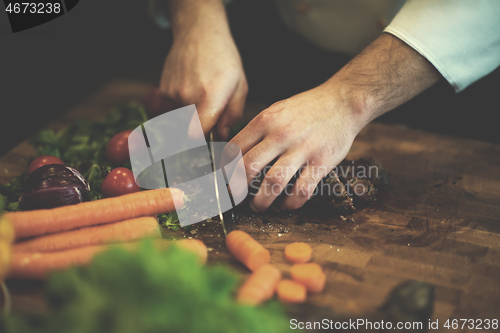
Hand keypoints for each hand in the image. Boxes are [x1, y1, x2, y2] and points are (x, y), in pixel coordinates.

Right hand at [159, 12, 246, 138]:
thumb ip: (233, 114)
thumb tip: (222, 135)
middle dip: (202, 128)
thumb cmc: (224, 59)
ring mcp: (173, 93)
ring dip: (192, 116)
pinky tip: (191, 88)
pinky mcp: (164, 91)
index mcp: (211, 96)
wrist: (199, 34)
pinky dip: (183, 105)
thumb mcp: (240, 86)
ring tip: (202, 95)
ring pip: (183, 120)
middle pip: (192, 129)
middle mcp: (188, 96)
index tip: (211, 140)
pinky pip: (174, 109)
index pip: (199, 133)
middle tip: (211, 115)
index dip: (205, 140)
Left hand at [230, 33, 440, 211]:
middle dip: (237, 189)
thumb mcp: (276, 111)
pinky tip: (286, 204)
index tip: (224, 180)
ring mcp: (302, 149)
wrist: (344, 101)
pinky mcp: (321, 162)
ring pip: (273, 183)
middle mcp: (281, 134)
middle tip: (236, 198)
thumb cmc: (307, 108)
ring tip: (258, 206)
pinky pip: (302, 190)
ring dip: (261, 200)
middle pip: (248, 167)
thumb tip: (235, 155)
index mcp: (265, 120)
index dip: (225, 169)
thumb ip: (257, 131)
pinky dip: (291, 203)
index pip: (234, 149)